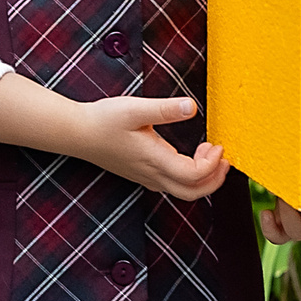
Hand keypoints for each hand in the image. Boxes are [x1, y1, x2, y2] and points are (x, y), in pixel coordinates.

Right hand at [68, 93, 230, 198]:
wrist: (76, 133)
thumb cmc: (103, 120)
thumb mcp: (135, 109)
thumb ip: (165, 109)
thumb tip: (192, 107)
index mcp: (154, 160)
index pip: (194, 176)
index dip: (213, 164)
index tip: (217, 144)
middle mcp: (152, 175)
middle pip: (193, 193)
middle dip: (215, 179)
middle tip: (223, 158)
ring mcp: (146, 178)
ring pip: (183, 191)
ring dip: (203, 179)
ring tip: (208, 153)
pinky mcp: (141, 175)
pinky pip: (172, 185)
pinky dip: (189, 177)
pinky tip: (187, 156)